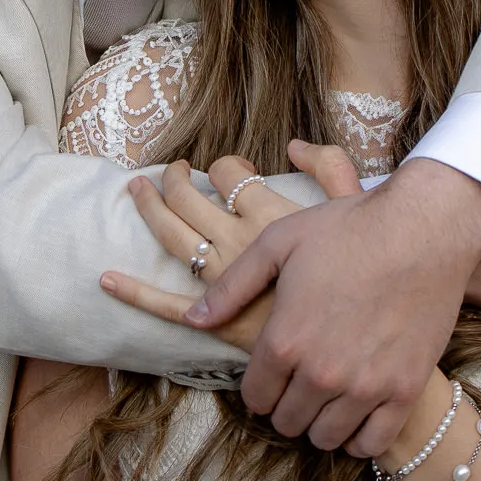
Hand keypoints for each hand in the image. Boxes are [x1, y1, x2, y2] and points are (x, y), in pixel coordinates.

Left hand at [99, 145, 360, 350]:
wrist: (373, 335)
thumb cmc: (368, 268)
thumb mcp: (356, 206)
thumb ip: (331, 167)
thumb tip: (294, 145)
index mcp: (269, 213)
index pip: (227, 172)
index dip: (223, 165)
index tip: (230, 171)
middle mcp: (241, 243)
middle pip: (188, 200)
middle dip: (172, 180)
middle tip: (165, 174)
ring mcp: (226, 284)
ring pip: (174, 239)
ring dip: (150, 210)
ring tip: (136, 192)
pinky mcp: (221, 324)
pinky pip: (168, 307)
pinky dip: (135, 293)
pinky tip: (107, 279)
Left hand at [186, 157, 480, 457]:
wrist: (424, 228)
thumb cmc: (348, 228)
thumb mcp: (278, 244)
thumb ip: (232, 287)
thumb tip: (193, 319)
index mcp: (284, 340)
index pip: (254, 397)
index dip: (258, 387)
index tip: (270, 375)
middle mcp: (320, 373)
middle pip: (287, 421)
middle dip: (286, 405)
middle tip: (298, 385)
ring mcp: (365, 387)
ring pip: (325, 437)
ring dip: (319, 423)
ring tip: (326, 400)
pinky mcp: (405, 391)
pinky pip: (372, 444)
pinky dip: (359, 438)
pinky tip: (357, 417)